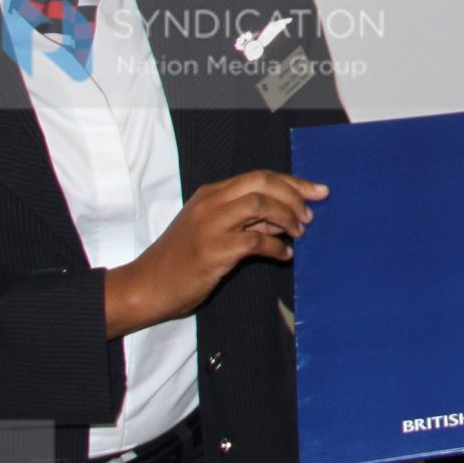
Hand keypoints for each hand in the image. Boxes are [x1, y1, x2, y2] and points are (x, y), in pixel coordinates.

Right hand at [103, 171, 325, 335]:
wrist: (147, 285)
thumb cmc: (181, 260)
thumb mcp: (209, 228)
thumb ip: (243, 219)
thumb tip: (284, 217)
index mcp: (211, 193)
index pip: (259, 176)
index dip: (292, 182)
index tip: (316, 191)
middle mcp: (211, 203)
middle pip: (262, 182)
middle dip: (295, 194)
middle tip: (311, 213)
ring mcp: (211, 226)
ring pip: (260, 204)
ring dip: (287, 217)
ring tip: (299, 233)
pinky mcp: (213, 251)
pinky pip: (256, 241)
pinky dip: (276, 247)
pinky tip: (284, 256)